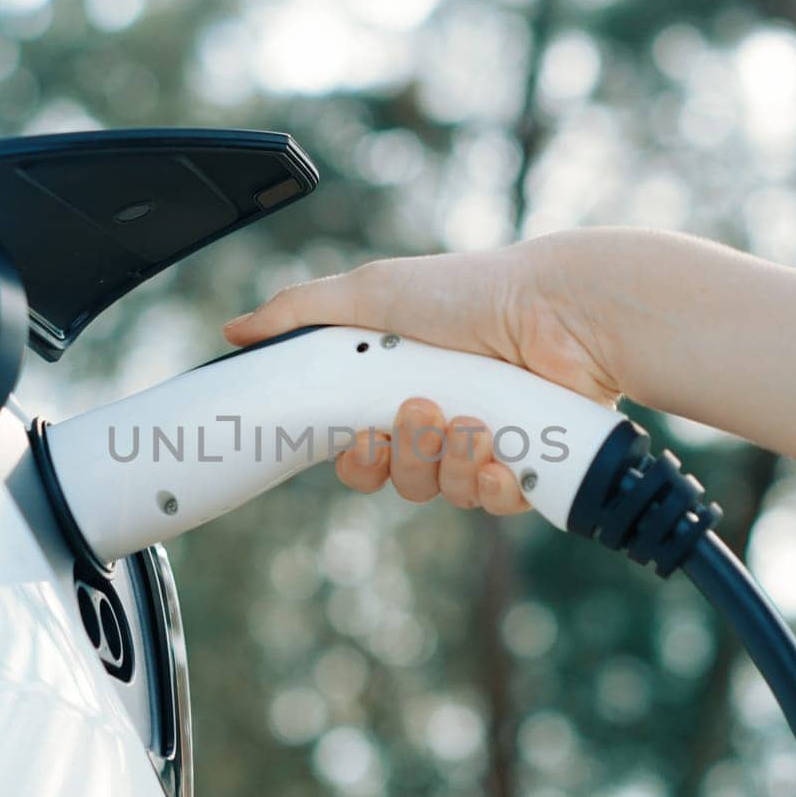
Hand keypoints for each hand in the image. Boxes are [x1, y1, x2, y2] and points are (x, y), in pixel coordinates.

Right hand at [223, 228, 795, 500]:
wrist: (560, 310)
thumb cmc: (472, 292)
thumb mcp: (372, 292)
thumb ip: (299, 313)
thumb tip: (235, 329)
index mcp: (401, 388)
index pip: (360, 454)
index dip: (355, 459)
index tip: (358, 439)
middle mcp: (443, 421)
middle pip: (397, 480)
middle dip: (402, 455)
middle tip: (420, 412)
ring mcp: (489, 446)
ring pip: (444, 493)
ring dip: (448, 459)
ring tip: (470, 418)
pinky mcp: (531, 469)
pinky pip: (494, 503)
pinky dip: (493, 479)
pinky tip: (502, 450)